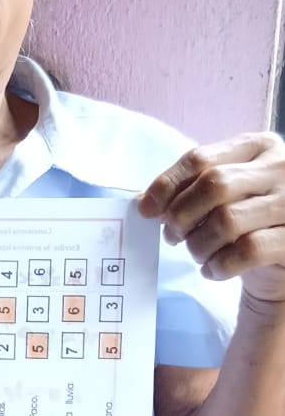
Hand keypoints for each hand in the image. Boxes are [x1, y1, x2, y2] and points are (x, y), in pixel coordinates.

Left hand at [139, 132, 284, 302]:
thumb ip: (189, 189)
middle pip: (213, 185)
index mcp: (259, 146)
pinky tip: (213, 270)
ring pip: (227, 220)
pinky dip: (220, 265)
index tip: (147, 210)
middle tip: (172, 236)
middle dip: (181, 215)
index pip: (201, 158)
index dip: (167, 185)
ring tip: (197, 254)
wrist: (281, 260)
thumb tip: (144, 202)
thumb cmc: (248, 221)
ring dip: (199, 245)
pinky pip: (247, 251)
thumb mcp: (224, 196)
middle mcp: (281, 167)